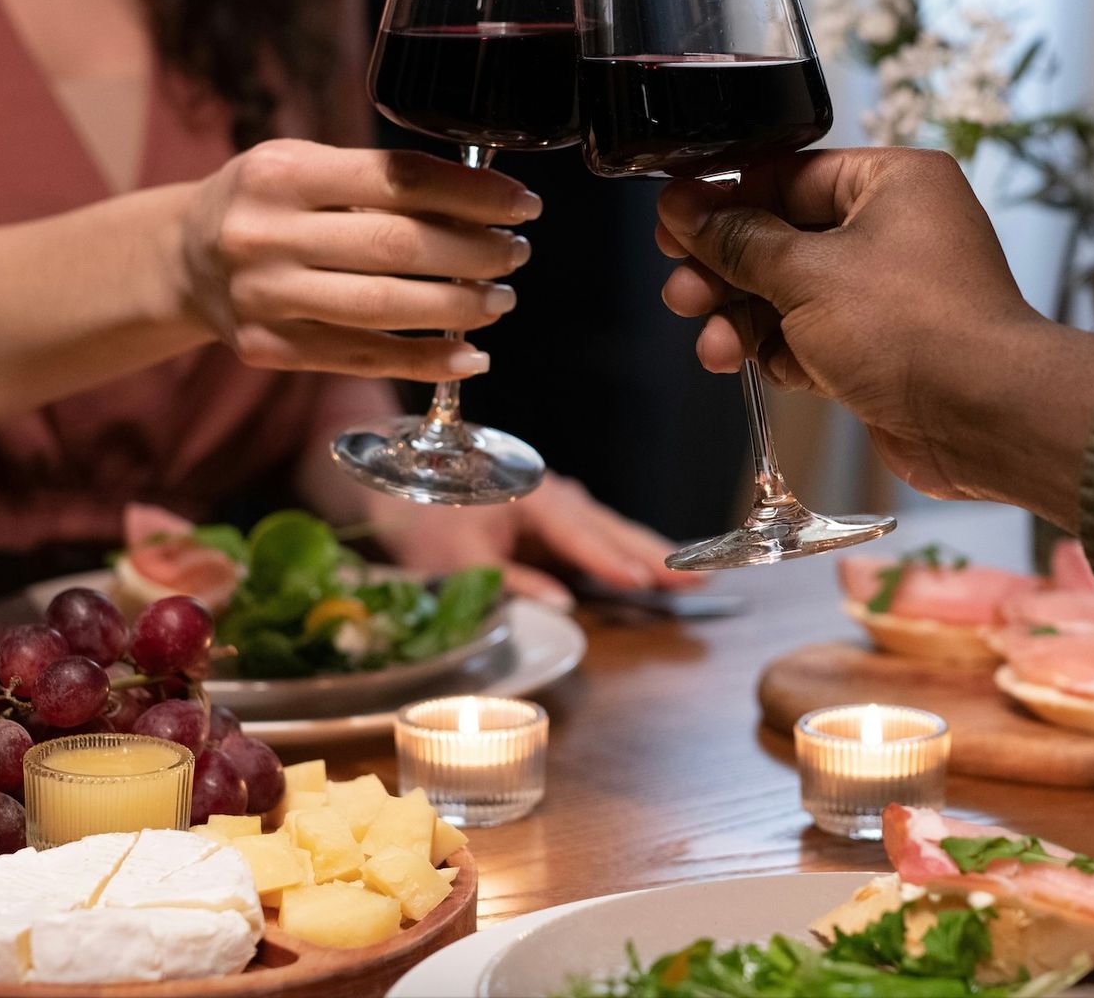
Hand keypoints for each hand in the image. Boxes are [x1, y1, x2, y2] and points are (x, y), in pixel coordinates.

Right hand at [178, 139, 537, 379]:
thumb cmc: (267, 204)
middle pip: (396, 246)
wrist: (182, 259)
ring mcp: (264, 297)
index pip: (398, 179)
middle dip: (474, 254)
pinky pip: (362, 359)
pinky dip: (425, 361)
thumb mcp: (304, 166)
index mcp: (282, 171)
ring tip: (500, 300)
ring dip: (458, 308)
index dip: (472, 194)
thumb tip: (482, 206)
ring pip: (383, 308)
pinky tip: (469, 357)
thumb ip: (377, 181)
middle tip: (516, 254)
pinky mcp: (268, 349)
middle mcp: (266, 234)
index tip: (522, 204)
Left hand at [369, 475, 700, 607]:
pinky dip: (624, 552)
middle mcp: (549, 495)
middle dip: (654, 555)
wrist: (391, 486)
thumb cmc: (418, 519)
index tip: (644, 581)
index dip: (610, 560)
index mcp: (527, 497)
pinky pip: (594, 537)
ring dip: (647, 554)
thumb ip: (509, 583)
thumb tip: (564, 607)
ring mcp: (553, 506)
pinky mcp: (549, 521)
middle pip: (609, 527)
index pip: (577, 533)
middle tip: (701, 576)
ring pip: (608, 531)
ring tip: (692, 576)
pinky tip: (649, 568)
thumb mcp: (453, 561)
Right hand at [653, 148, 1093, 522]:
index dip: (725, 201)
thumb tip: (685, 209)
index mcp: (892, 183)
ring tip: (713, 345)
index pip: (788, 175)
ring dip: (744, 320)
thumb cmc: (915, 330)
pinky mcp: (882, 347)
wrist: (984, 418)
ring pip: (791, 293)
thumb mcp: (807, 275)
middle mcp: (895, 229)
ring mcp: (890, 292)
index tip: (674, 224)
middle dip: (726, 270)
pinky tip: (755, 367)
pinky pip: (812, 337)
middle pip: (783, 236)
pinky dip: (780, 352)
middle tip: (683, 290)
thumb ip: (738, 241)